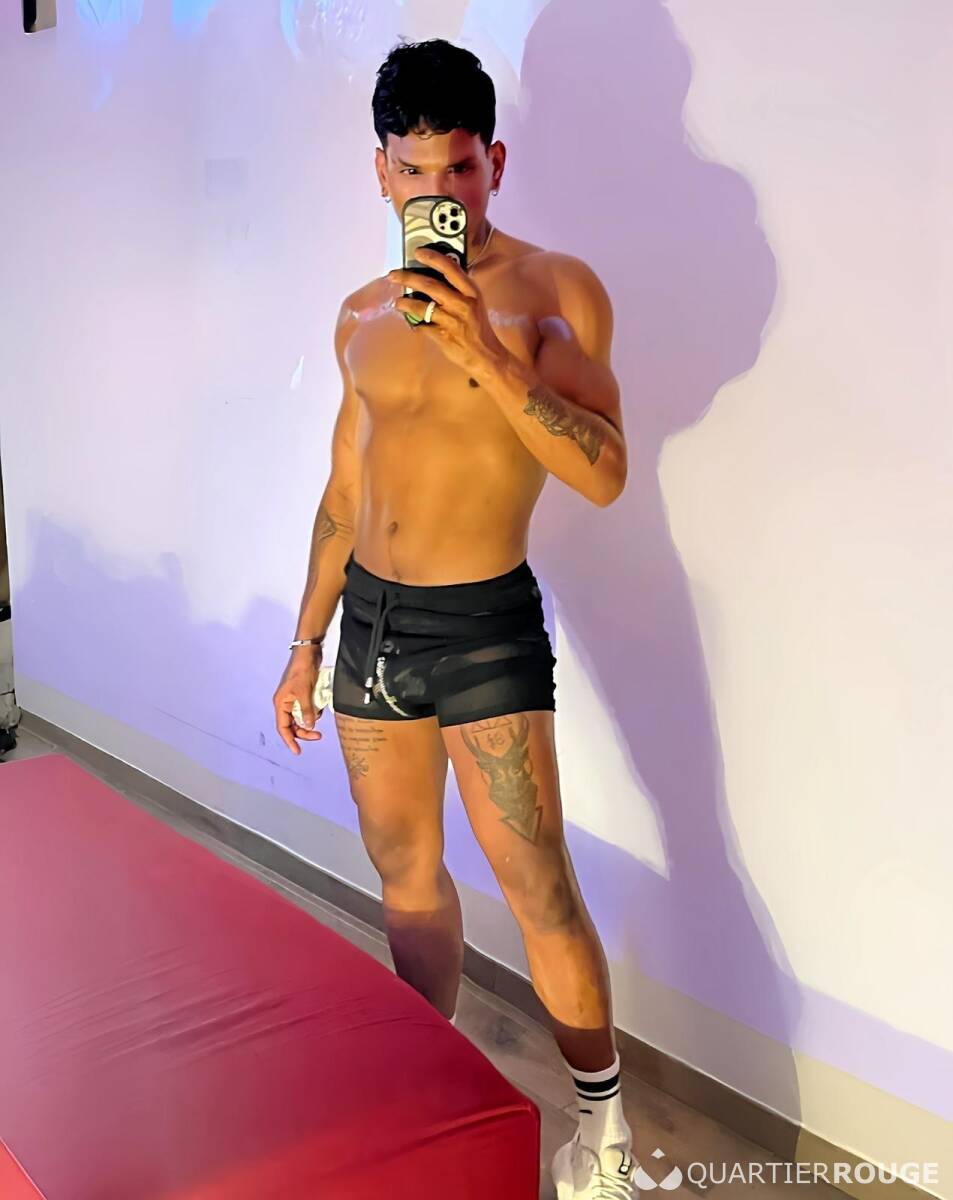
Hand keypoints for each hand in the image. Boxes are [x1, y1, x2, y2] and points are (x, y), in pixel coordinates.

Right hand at [272, 657, 324, 754]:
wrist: (309, 652)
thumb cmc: (302, 669)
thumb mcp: (305, 692)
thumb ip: (306, 711)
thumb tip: (308, 727)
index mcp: (281, 703)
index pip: (283, 727)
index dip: (290, 740)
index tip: (297, 751)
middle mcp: (286, 703)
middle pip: (293, 724)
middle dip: (304, 731)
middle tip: (318, 736)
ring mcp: (294, 698)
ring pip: (301, 717)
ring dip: (310, 720)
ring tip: (320, 716)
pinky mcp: (303, 694)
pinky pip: (308, 708)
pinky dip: (314, 711)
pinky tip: (321, 707)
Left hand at [388, 247, 506, 377]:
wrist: (486, 355)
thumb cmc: (478, 327)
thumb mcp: (474, 302)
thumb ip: (459, 289)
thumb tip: (436, 274)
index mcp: (471, 292)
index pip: (450, 268)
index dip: (432, 257)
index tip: (418, 252)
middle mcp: (461, 304)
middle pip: (429, 285)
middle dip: (407, 278)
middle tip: (393, 275)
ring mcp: (451, 321)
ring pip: (421, 307)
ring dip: (405, 303)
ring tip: (398, 302)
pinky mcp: (442, 337)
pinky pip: (422, 327)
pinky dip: (415, 324)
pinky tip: (412, 323)